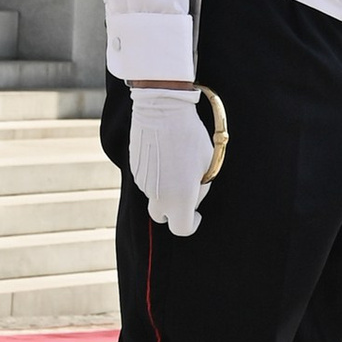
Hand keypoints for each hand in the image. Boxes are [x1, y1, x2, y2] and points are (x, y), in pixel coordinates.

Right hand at [129, 86, 215, 236]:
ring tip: (177, 163)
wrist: (162, 112)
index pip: (182, 229)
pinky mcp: (134, 172)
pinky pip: (146, 182)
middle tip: (186, 191)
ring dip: (165, 190)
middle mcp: (158, 197)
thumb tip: (193, 195)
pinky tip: (164, 155)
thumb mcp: (207, 162)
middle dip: (174, 211)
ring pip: (154, 197)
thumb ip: (200, 186)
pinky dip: (156, 177)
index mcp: (180, 199)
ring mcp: (143, 185)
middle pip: (163, 217)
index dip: (192, 223)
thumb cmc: (191, 136)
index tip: (197, 214)